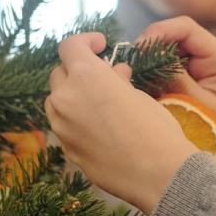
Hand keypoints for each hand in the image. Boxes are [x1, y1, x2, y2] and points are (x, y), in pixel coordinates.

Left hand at [47, 32, 196, 213]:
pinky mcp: (66, 150)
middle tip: (104, 77)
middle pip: (59, 74)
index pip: (69, 46)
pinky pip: (64, 126)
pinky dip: (76, 120)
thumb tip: (114, 73)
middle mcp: (65, 99)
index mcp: (85, 77)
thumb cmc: (156, 129)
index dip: (85, 41)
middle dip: (78, 71)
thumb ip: (118, 81)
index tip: (101, 45)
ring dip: (73, 96)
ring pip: (56, 102)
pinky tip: (100, 129)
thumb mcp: (140, 95)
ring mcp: (62, 127)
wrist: (159, 175)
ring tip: (99, 103)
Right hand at [138, 16, 215, 212]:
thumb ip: (174, 78)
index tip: (138, 51)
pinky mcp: (196, 77)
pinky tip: (148, 89)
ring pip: (170, 50)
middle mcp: (213, 55)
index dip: (158, 33)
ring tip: (138, 79)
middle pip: (175, 35)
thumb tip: (149, 56)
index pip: (184, 27)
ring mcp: (204, 65)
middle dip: (151, 48)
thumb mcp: (196, 105)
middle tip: (132, 67)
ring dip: (153, 62)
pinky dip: (157, 74)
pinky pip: (172, 66)